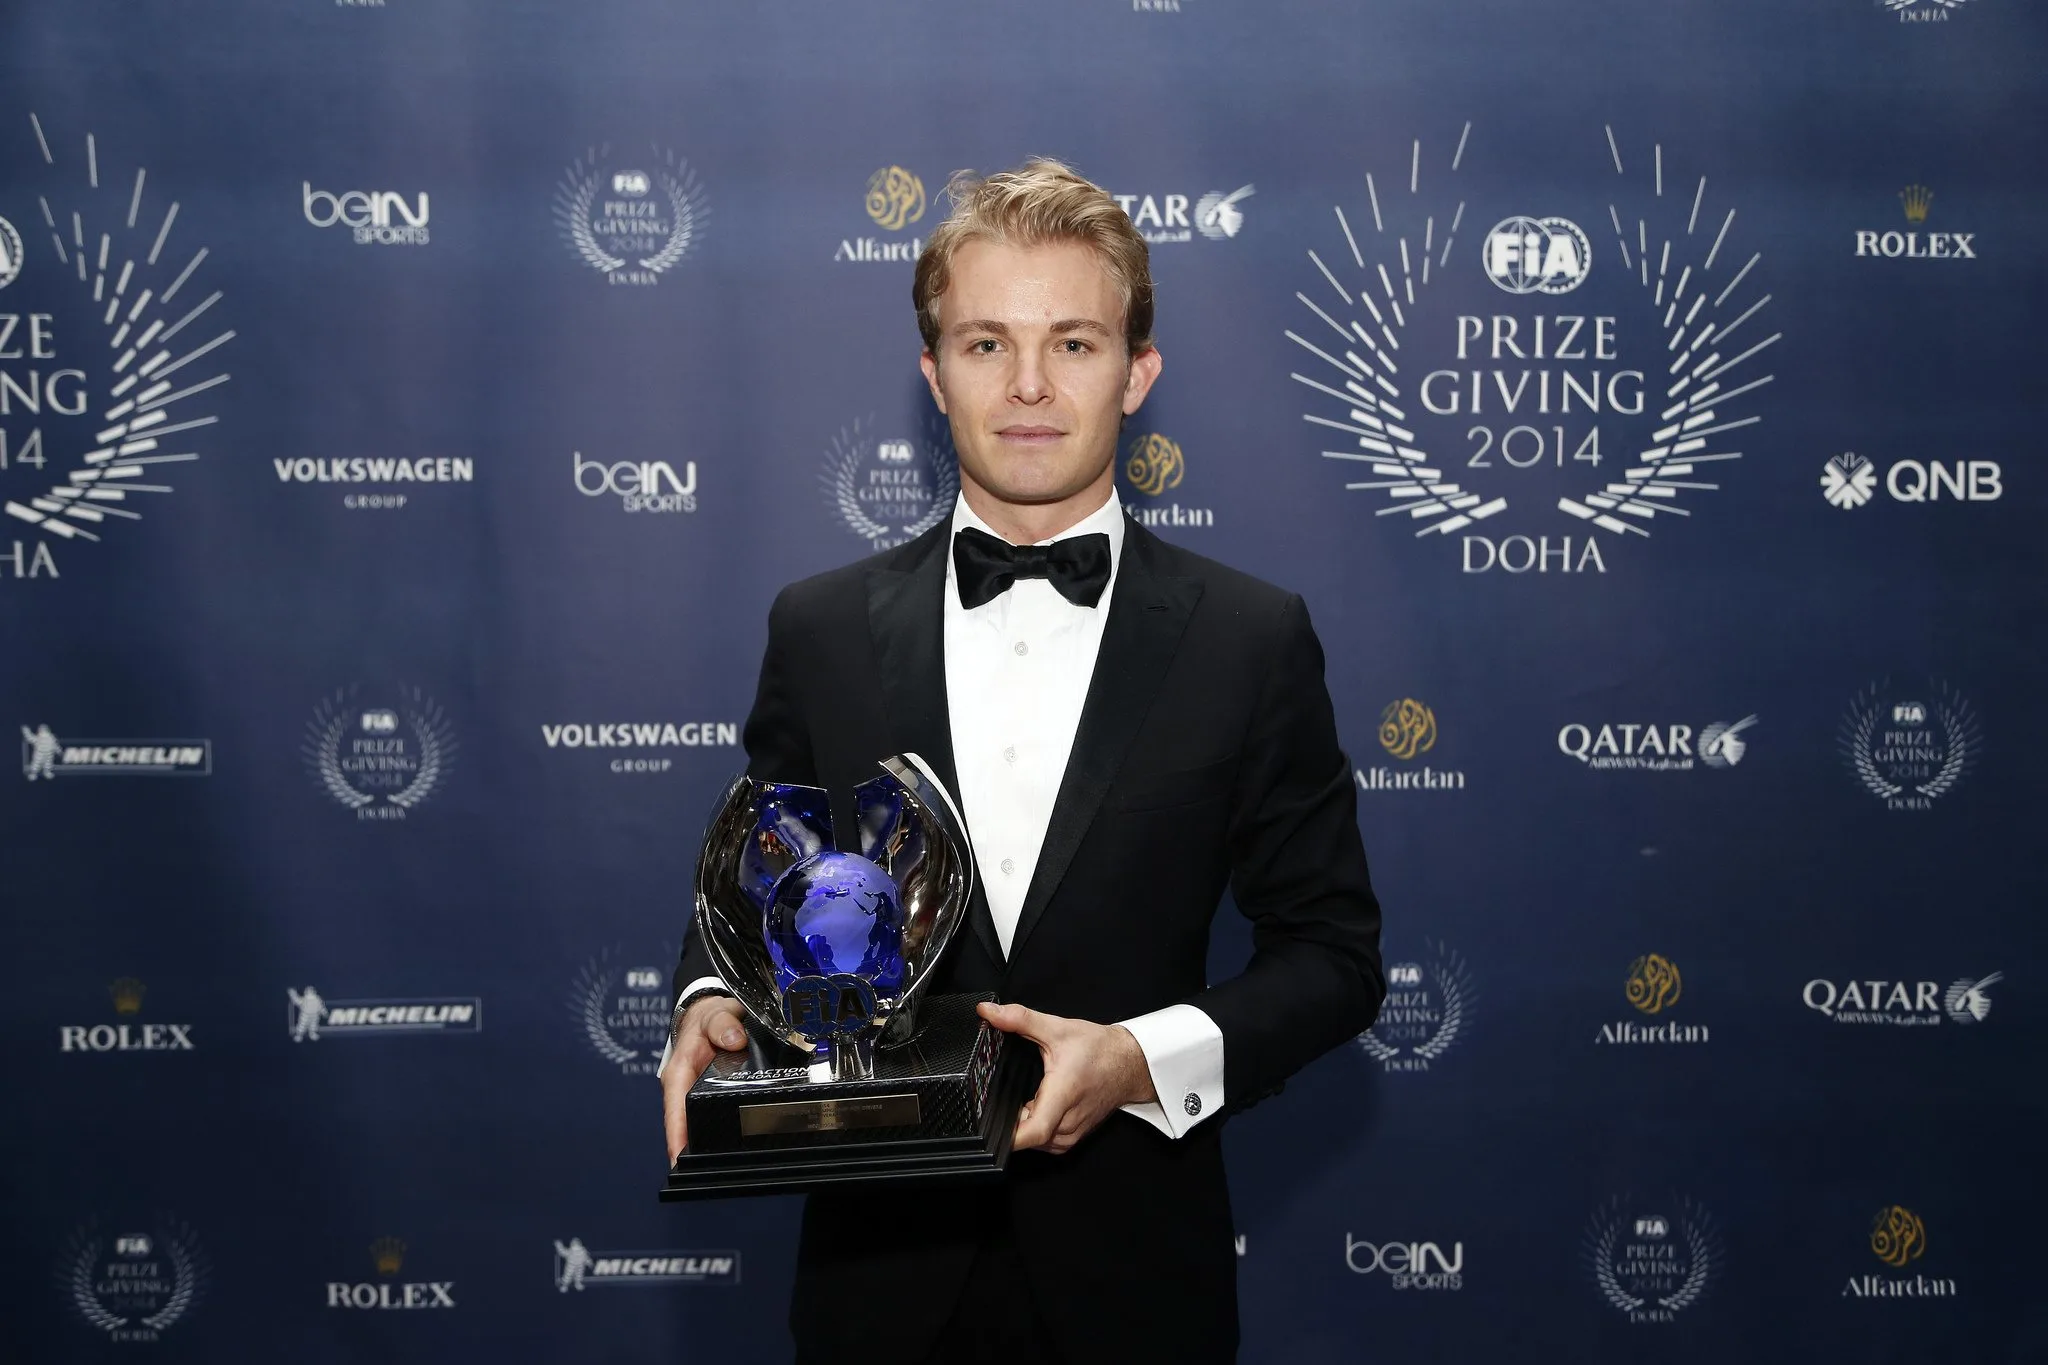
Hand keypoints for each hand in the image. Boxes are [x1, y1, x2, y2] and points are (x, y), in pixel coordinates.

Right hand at [660, 995, 748, 1162]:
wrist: (712, 1014)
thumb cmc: (708, 1017)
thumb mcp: (715, 1014)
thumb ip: (723, 1024)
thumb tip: (733, 1040)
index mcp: (679, 1073)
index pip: (675, 1110)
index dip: (676, 1135)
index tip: (678, 1157)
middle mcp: (683, 1089)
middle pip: (685, 1126)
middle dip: (691, 1150)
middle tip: (708, 1171)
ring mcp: (695, 1096)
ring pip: (698, 1125)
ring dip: (705, 1144)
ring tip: (719, 1167)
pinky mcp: (708, 1098)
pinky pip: (710, 1118)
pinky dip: (718, 1133)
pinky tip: (730, 1148)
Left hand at [977, 1001, 1156, 1155]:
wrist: (1129, 1063)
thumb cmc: (1099, 1049)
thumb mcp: (1057, 1028)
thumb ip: (1020, 1019)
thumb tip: (988, 1012)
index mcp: (1063, 1094)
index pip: (1034, 1132)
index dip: (1009, 1135)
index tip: (990, 1123)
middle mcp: (1069, 1120)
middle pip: (1028, 1138)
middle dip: (1010, 1120)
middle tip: (1005, 1097)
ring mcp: (1073, 1133)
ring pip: (1037, 1143)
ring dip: (1025, 1126)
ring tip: (1024, 1100)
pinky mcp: (1074, 1137)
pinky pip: (1047, 1143)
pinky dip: (1037, 1131)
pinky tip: (1036, 1110)